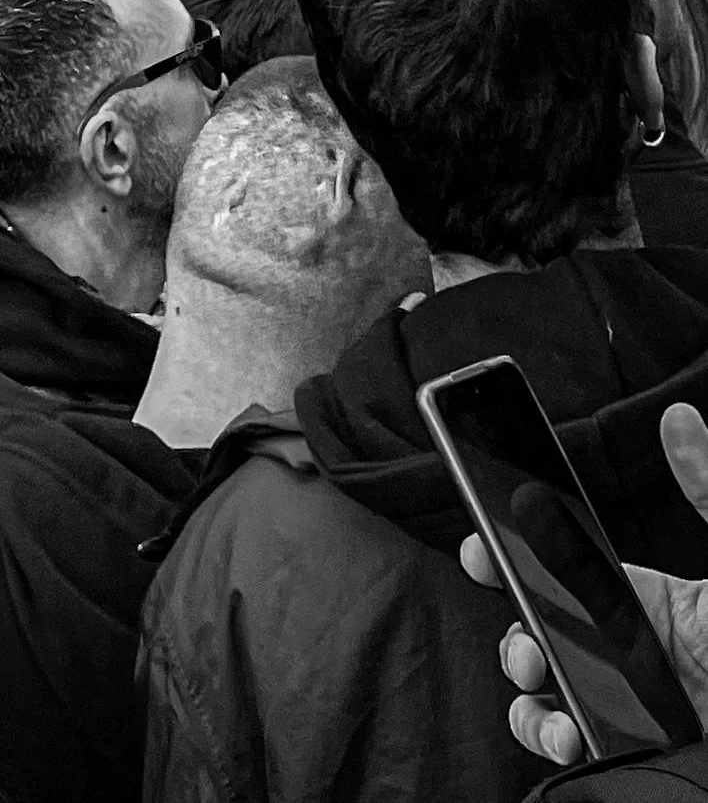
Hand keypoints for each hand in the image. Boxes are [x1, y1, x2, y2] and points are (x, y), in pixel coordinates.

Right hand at [461, 402, 707, 763]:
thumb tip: (678, 416)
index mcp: (648, 600)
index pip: (562, 568)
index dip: (511, 552)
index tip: (481, 541)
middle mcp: (625, 647)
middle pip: (535, 622)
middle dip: (507, 611)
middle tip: (506, 602)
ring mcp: (621, 697)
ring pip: (537, 681)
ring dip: (521, 672)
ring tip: (538, 669)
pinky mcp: (625, 741)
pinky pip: (558, 736)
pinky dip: (544, 731)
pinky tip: (568, 728)